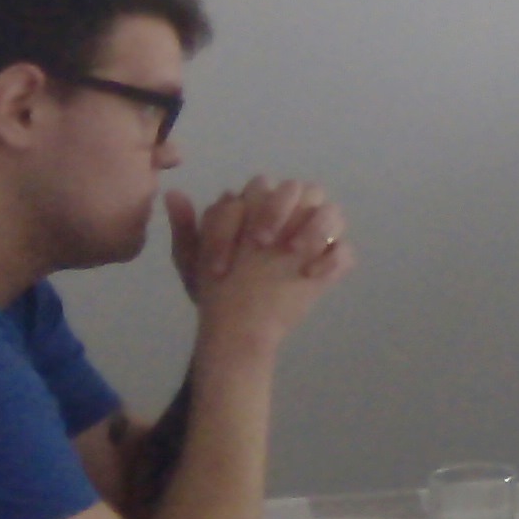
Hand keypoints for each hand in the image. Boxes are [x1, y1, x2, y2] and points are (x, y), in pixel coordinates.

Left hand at [165, 180, 340, 290]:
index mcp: (257, 208)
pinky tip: (311, 276)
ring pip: (331, 211)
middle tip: (263, 242)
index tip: (227, 250)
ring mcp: (312, 240)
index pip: (258, 189)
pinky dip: (333, 260)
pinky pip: (345, 252)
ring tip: (294, 253)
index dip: (241, 216)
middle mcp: (289, 216)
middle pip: (301, 188)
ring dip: (315, 226)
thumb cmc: (215, 291)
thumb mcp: (192, 262)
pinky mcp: (329, 266)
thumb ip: (185, 228)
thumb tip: (173, 194)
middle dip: (281, 209)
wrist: (236, 330)